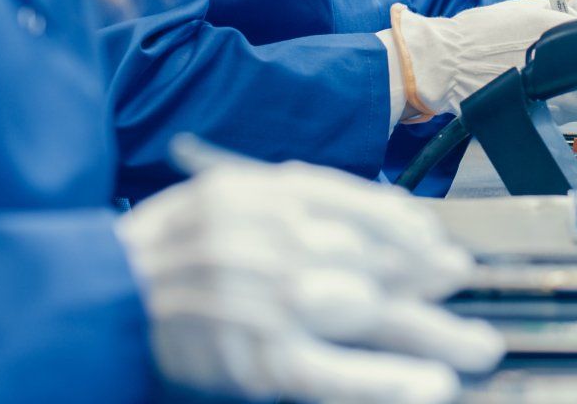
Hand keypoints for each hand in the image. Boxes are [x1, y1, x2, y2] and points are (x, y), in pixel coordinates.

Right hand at [117, 144, 502, 403]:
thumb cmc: (170, 244)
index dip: (411, 230)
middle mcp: (275, 240)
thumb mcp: (229, 193)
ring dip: (429, 332)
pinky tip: (429, 385)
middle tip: (470, 288)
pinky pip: (334, 372)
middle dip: (429, 278)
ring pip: (367, 313)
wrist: (100, 294)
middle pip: (374, 260)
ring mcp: (269, 301)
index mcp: (267, 193)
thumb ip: (302, 202)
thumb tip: (389, 219)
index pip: (360, 206)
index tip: (443, 248)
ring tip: (477, 345)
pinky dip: (383, 381)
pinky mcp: (259, 359)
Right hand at [383, 0, 575, 117]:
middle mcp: (558, 60)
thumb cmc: (475, 34)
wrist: (445, 62)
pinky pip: (569, 118)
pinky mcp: (536, 111)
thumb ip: (550, 11)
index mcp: (556, 28)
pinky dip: (568, 113)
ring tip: (573, 93)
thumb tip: (571, 13)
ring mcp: (549, 89)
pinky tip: (555, 103)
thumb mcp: (517, 9)